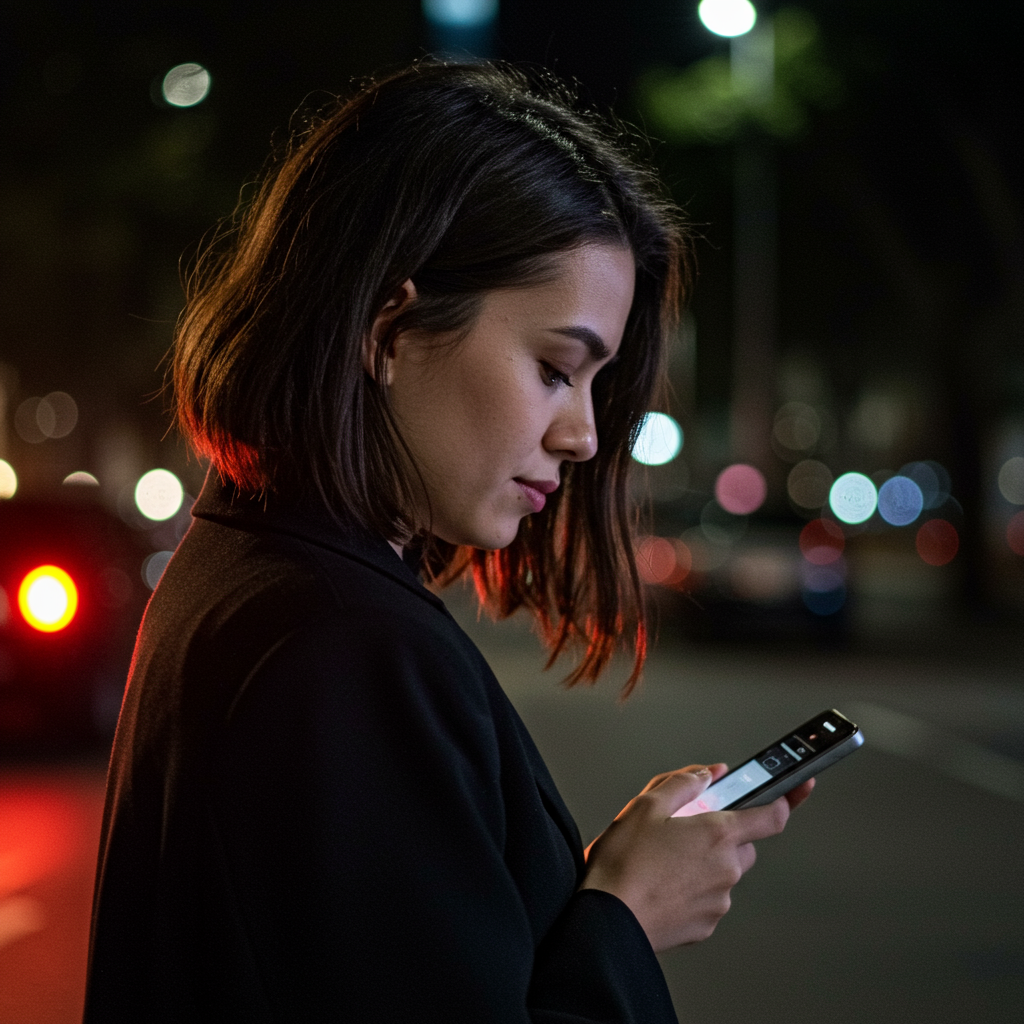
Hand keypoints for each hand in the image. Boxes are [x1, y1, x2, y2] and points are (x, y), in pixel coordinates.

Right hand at [580, 764, 813, 951]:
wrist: (607, 920)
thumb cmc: (624, 863)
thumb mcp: (646, 806)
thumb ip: (683, 783)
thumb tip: (708, 774)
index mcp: (717, 834)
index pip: (771, 816)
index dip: (788, 799)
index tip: (800, 788)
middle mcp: (727, 868)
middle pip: (742, 844)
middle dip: (721, 834)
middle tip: (686, 830)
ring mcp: (719, 900)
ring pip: (723, 872)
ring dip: (704, 862)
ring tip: (662, 860)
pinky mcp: (706, 925)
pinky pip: (709, 898)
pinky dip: (692, 889)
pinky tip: (662, 884)